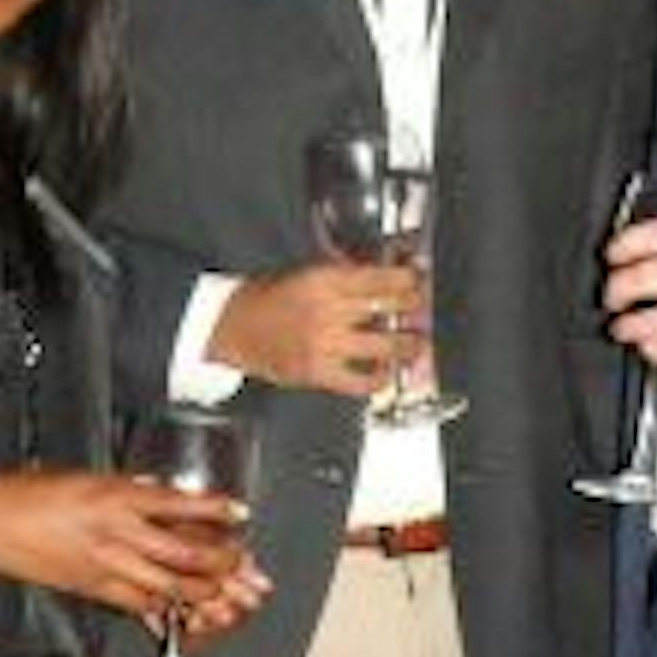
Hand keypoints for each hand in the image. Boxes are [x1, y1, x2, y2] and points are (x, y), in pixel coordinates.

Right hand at [0, 470, 267, 622]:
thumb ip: (126, 490)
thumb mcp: (86, 478)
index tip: (239, 514)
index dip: (215, 511)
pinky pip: (142, 606)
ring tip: (227, 594)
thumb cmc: (28, 496)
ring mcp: (106, 565)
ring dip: (204, 593)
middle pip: (184, 554)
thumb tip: (161, 496)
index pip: (178, 504)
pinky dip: (170, 612)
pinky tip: (186, 615)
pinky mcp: (95, 589)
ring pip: (169, 587)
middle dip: (222, 564)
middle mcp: (115, 532)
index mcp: (115, 495)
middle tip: (244, 566)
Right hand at [210, 261, 423, 394]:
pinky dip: (379, 379)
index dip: (407, 280)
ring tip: (417, 343)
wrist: (233, 327)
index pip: (379, 278)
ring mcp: (323, 344)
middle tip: (423, 311)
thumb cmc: (271, 299)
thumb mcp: (307, 274)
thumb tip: (387, 274)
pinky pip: (361, 382)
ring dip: (407, 345)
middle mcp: (326, 311)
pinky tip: (387, 372)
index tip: (419, 280)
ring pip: (383, 346)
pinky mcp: (317, 373)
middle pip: (388, 308)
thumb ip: (345, 275)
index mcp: (323, 280)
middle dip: (413, 309)